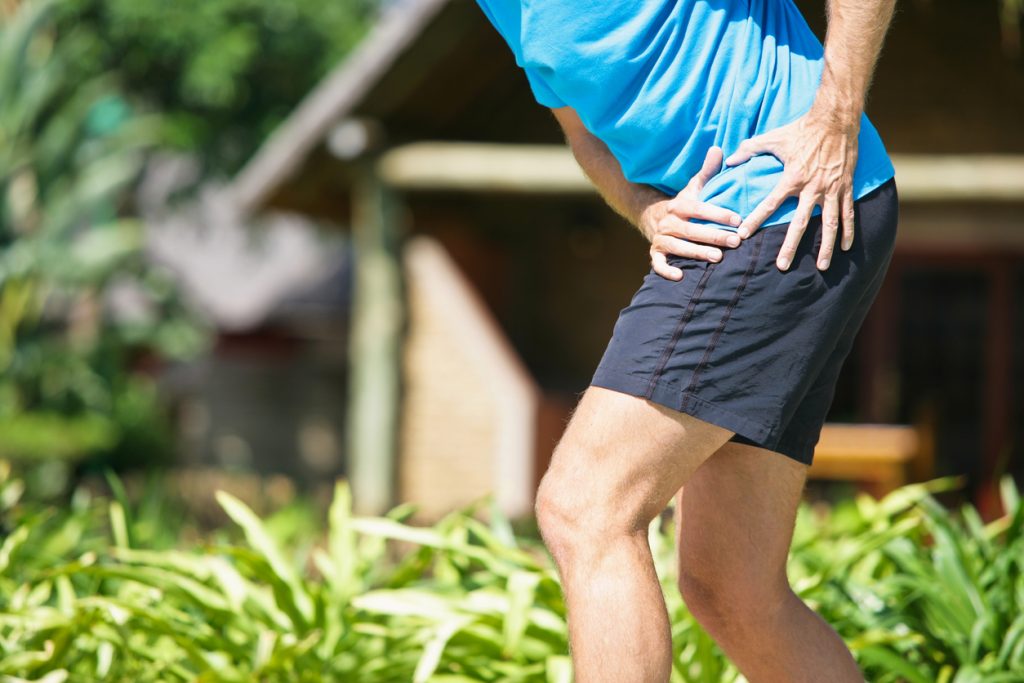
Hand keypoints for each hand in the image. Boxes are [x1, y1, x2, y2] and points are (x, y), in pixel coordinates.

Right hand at [640, 146, 742, 280]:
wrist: (652, 217)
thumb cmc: (683, 205)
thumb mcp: (693, 188)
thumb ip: (707, 172)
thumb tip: (718, 148)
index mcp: (679, 205)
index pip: (700, 209)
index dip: (718, 214)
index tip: (738, 220)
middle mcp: (669, 222)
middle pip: (691, 230)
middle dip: (713, 236)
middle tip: (735, 241)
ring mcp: (661, 238)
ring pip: (678, 247)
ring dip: (697, 253)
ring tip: (717, 258)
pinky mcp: (655, 253)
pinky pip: (658, 264)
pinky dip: (667, 271)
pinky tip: (681, 276)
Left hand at [725, 112, 859, 271]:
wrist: (835, 119)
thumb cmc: (801, 129)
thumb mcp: (772, 137)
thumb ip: (749, 149)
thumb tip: (729, 160)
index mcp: (792, 178)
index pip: (769, 204)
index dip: (755, 220)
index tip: (743, 235)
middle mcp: (812, 187)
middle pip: (800, 223)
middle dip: (790, 247)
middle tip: (782, 266)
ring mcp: (832, 189)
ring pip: (830, 225)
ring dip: (825, 247)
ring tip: (821, 267)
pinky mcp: (846, 187)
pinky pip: (848, 214)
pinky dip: (848, 232)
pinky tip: (845, 248)